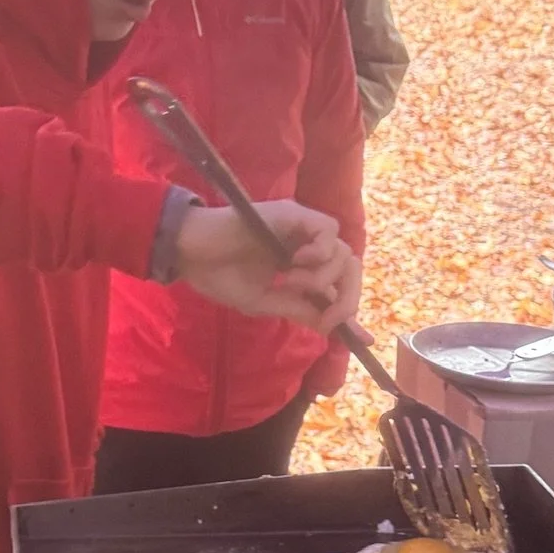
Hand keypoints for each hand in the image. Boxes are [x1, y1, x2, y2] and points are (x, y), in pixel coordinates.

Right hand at [175, 201, 360, 331]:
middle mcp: (307, 245)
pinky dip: (320, 252)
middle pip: (350, 268)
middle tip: (328, 317)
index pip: (338, 285)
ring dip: (323, 278)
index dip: (352, 309)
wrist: (191, 254)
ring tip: (289, 283)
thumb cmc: (219, 275)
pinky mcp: (294, 213)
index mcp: (300, 266)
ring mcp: (302, 228)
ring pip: (343, 252)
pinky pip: (328, 230)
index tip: (363, 339)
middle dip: (347, 298)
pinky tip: (295, 262)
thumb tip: (332, 329)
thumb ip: (299, 310)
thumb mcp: (266, 302)